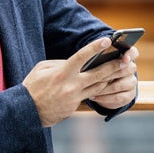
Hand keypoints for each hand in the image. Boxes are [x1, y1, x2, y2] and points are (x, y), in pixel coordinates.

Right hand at [22, 38, 137, 126]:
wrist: (27, 112)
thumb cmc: (33, 86)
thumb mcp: (42, 68)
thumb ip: (60, 63)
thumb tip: (76, 62)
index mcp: (62, 74)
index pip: (81, 57)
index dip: (95, 47)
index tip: (107, 40)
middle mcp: (71, 86)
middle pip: (98, 75)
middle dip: (114, 66)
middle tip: (127, 60)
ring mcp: (74, 98)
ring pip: (98, 87)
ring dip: (112, 78)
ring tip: (124, 71)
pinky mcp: (75, 107)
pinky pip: (90, 96)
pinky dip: (99, 89)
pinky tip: (109, 83)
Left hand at [87, 46, 138, 109]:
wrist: (102, 87)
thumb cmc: (98, 68)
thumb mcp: (98, 60)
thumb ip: (99, 57)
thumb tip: (92, 56)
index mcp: (126, 56)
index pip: (133, 52)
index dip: (130, 55)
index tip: (124, 59)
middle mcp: (131, 68)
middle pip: (126, 69)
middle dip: (110, 72)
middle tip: (96, 75)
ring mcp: (132, 82)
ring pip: (120, 85)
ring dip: (104, 87)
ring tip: (90, 87)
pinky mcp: (130, 95)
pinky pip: (118, 97)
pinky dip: (105, 98)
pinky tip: (94, 96)